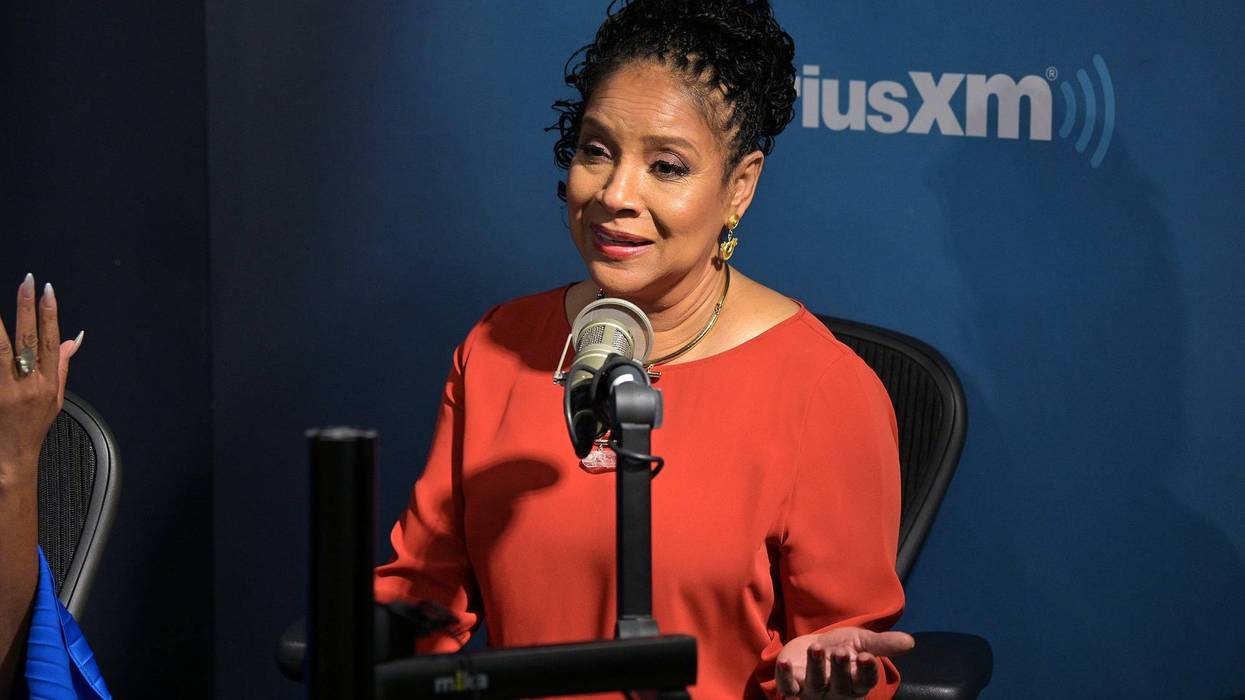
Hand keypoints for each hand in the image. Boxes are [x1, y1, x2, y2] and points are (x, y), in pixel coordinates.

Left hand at [0, 274, 82, 476]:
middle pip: (27, 339)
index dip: (50, 314)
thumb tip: (73, 339)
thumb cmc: (31, 428)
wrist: (10, 458)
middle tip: (25, 282)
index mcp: (46, 383)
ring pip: (1, 349)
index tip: (47, 290)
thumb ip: (60, 365)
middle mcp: (27, 384)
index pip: (50, 340)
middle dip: (26, 307)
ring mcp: (5, 390)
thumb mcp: (54, 397)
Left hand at [774, 626, 914, 698]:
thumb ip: (882, 644)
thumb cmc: (841, 647)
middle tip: (842, 652)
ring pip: (816, 685)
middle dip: (841, 670)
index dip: (866, 672)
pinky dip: (785, 678)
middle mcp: (837, 692)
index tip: (866, 656)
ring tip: (817, 649)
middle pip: (841, 687)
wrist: (810, 647)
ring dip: (816, 668)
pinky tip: (785, 663)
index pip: (865, 682)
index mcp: (857, 683)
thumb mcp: (862, 642)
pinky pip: (788, 686)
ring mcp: (814, 692)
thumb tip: (910, 642)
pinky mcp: (793, 686)